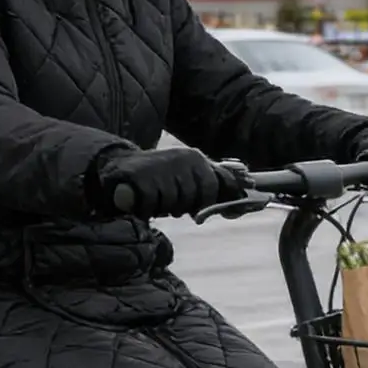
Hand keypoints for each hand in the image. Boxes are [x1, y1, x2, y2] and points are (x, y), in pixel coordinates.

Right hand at [94, 148, 245, 218]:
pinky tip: (142, 198)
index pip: (214, 186)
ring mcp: (162, 167)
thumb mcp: (188, 174)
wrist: (122, 166)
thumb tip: (245, 194)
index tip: (201, 209)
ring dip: (164, 207)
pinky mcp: (142, 178)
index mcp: (196, 158)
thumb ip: (213, 183)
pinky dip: (147, 208)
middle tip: (170, 199)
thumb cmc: (162, 177)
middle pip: (195, 199)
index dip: (208, 201)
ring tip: (156, 195)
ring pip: (174, 205)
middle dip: (183, 205)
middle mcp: (182, 159)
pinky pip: (153, 206)